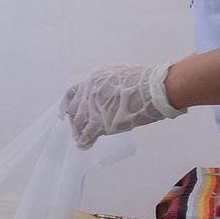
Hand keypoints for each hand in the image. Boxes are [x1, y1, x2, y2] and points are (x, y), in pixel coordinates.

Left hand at [62, 62, 184, 149]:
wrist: (154, 89)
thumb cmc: (145, 82)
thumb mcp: (119, 73)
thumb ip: (106, 83)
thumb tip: (104, 94)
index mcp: (93, 79)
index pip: (72, 93)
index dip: (68, 105)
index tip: (65, 113)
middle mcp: (89, 92)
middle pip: (74, 110)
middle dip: (76, 121)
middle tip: (78, 129)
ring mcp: (93, 107)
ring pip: (79, 123)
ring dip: (79, 132)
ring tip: (80, 139)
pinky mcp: (100, 122)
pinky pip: (87, 134)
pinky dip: (85, 141)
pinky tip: (85, 144)